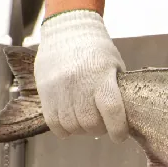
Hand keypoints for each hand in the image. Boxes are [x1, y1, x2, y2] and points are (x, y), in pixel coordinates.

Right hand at [34, 10, 128, 141]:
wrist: (67, 29)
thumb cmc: (96, 48)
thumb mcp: (114, 64)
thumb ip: (116, 90)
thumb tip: (122, 118)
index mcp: (101, 75)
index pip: (112, 111)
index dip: (118, 130)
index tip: (119, 136)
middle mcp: (79, 83)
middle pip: (90, 123)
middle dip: (99, 129)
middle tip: (101, 124)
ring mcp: (60, 89)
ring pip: (72, 126)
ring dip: (81, 129)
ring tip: (84, 120)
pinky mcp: (45, 92)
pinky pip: (53, 122)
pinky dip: (64, 129)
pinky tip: (70, 121)